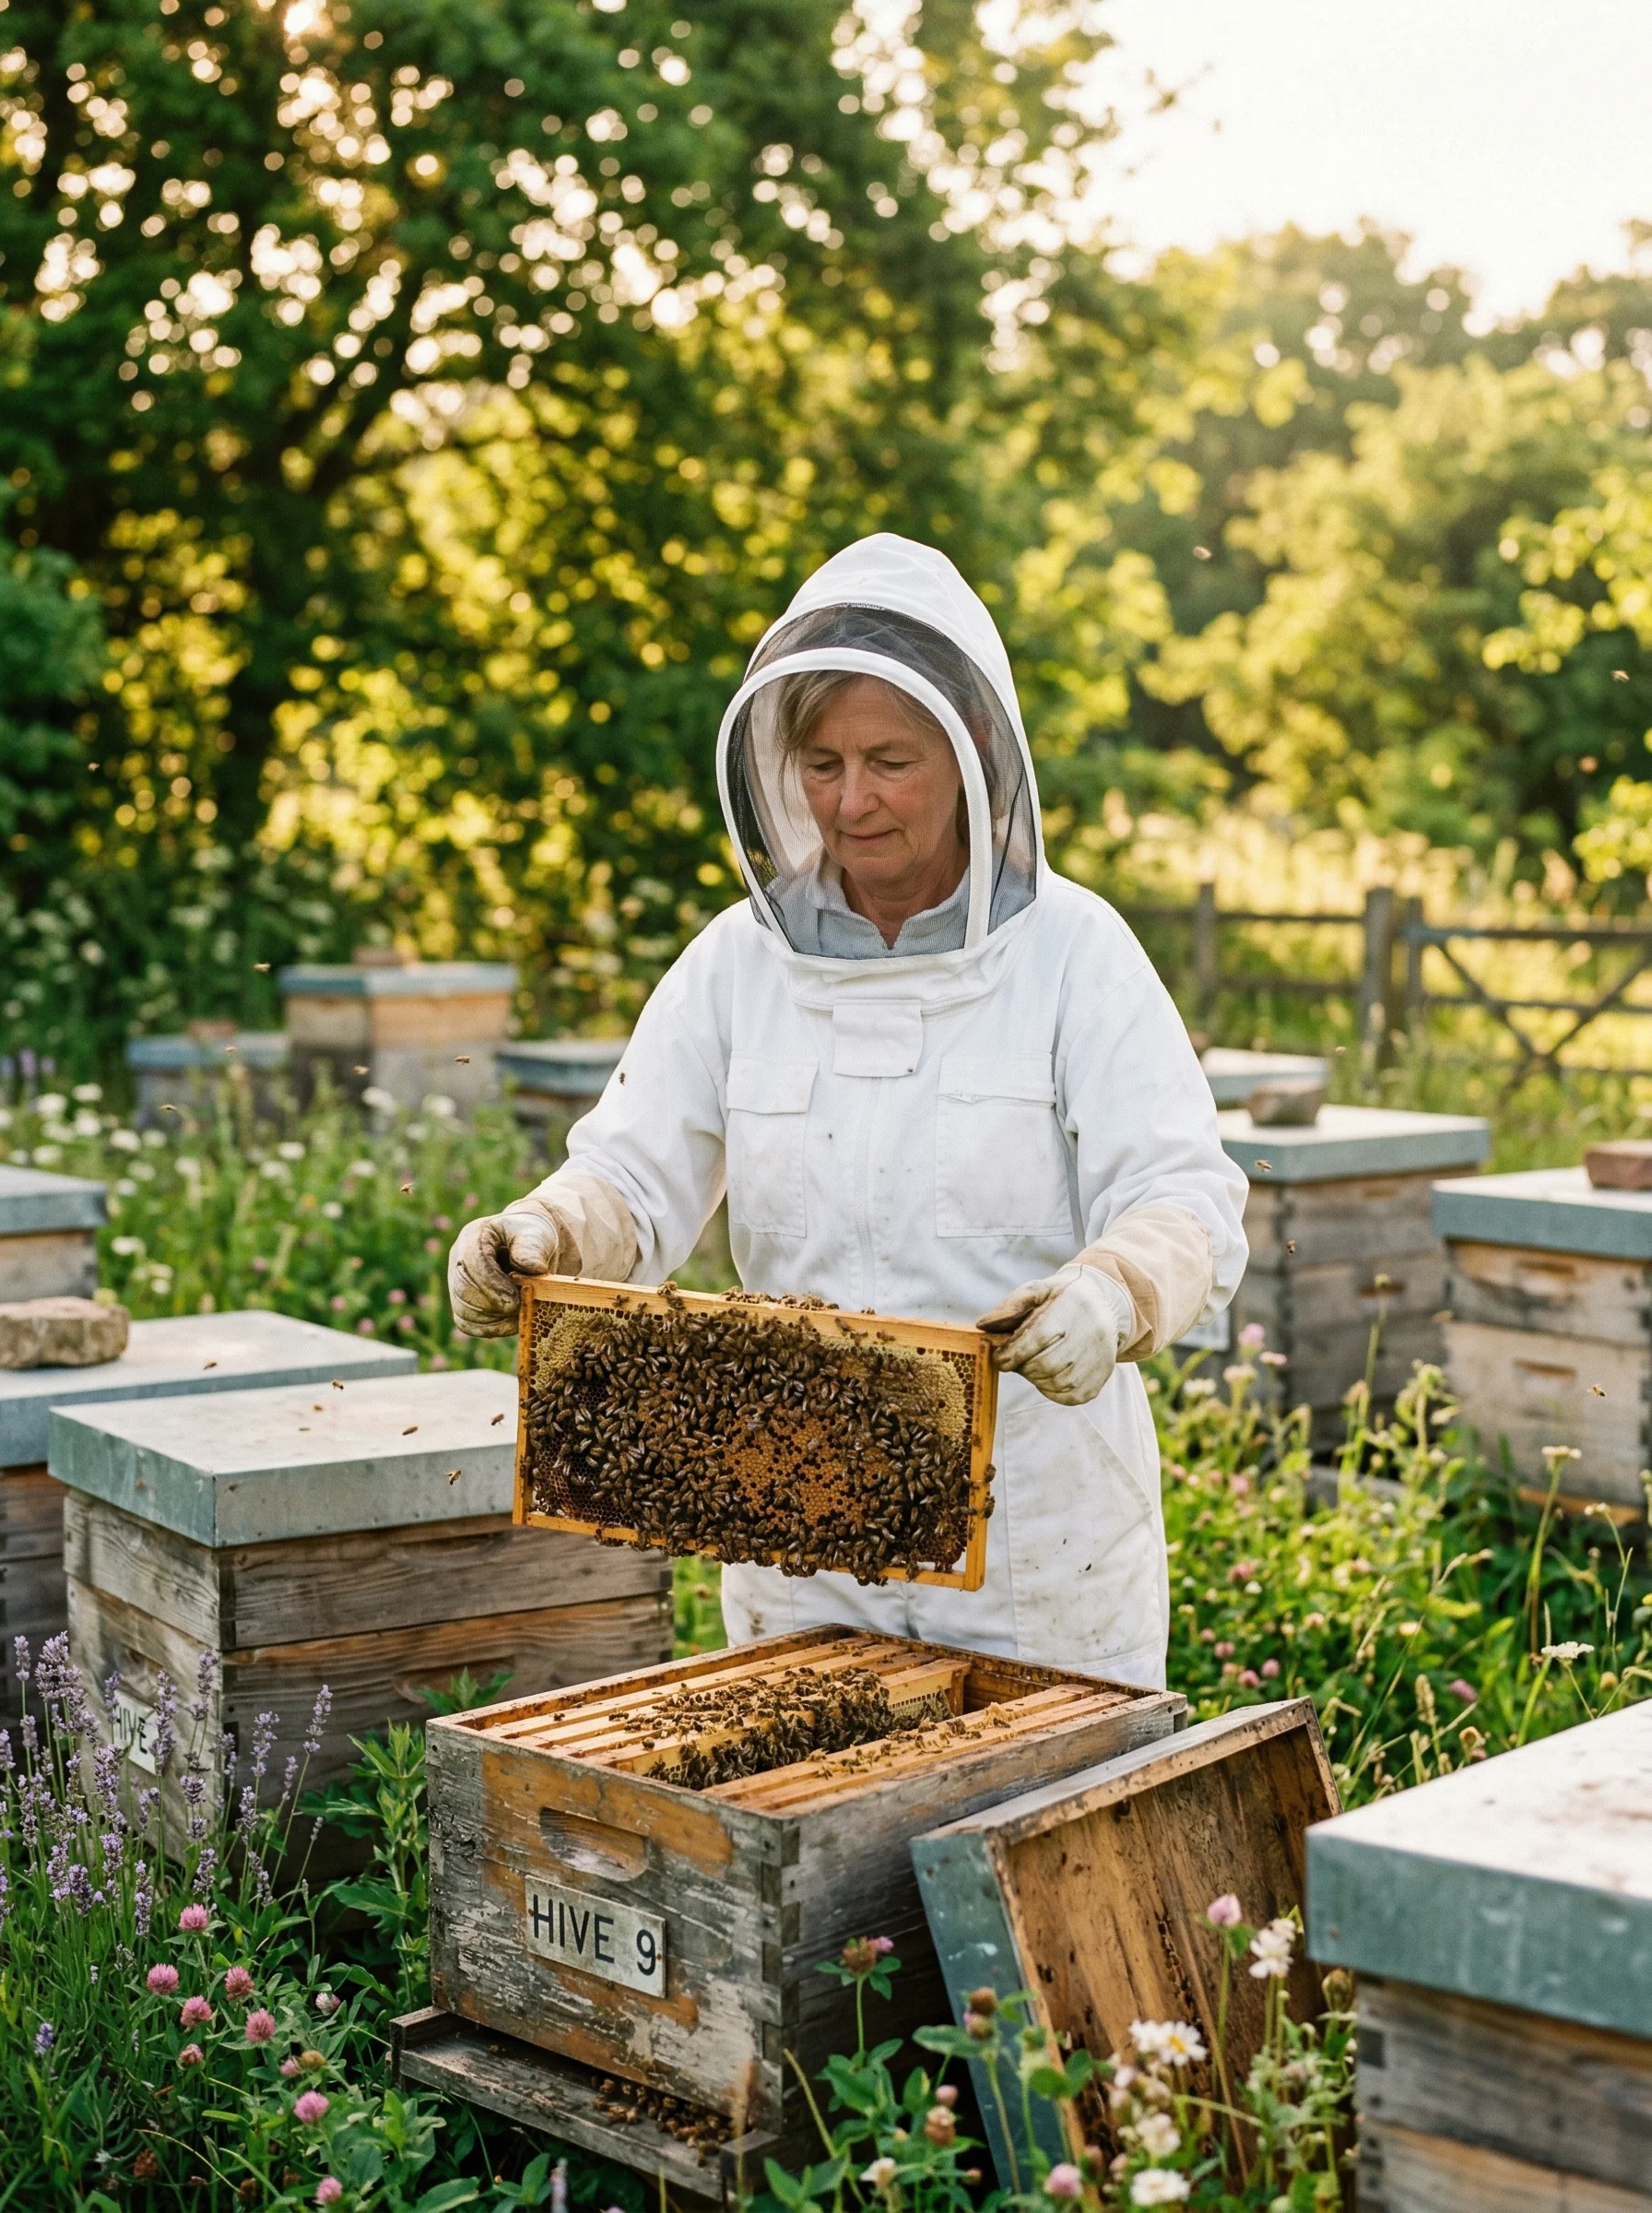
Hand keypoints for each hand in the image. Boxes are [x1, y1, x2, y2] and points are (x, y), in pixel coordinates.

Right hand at [447, 1197, 573, 1338]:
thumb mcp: (539, 1235)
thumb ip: (534, 1248)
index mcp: (473, 1236)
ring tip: (522, 1311)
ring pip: (464, 1311)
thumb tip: (532, 1268)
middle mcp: (458, 1259)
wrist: (535, 1250)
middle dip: (495, 1305)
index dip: (492, 1285)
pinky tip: (513, 1321)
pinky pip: (468, 1324)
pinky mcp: (464, 1304)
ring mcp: (457, 1283)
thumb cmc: (535, 1238)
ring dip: (495, 1318)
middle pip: (463, 1290)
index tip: (515, 1301)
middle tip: (523, 1307)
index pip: (472, 1262)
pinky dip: (491, 1328)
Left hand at [976, 1264, 1134, 1405]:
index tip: (999, 1358)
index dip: (1013, 1353)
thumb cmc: (1061, 1299)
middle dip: (1023, 1367)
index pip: (1039, 1337)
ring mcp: (1101, 1356)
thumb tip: (983, 1326)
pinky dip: (1052, 1391)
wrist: (1105, 1304)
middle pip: (1047, 1364)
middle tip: (1016, 1361)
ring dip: (1036, 1379)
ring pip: (1058, 1383)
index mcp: (1072, 1305)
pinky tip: (1048, 1375)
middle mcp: (1092, 1331)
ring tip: (1033, 1365)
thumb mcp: (1037, 1291)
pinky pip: (1071, 1396)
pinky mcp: (1103, 1376)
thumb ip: (1009, 1307)